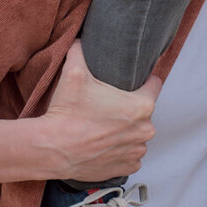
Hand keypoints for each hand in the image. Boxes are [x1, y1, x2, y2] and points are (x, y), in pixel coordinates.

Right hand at [40, 42, 160, 182]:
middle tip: (107, 104)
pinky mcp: (126, 168)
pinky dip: (119, 148)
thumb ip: (80, 49)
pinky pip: (129, 154)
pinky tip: (102, 142)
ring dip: (124, 129)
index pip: (154, 84)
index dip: (142, 80)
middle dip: (129, 107)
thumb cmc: (67, 112)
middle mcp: (146, 130)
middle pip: (143, 110)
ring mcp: (136, 152)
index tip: (129, 81)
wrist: (52, 149)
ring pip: (136, 133)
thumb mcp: (74, 71)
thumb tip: (81, 39)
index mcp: (142, 106)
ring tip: (103, 124)